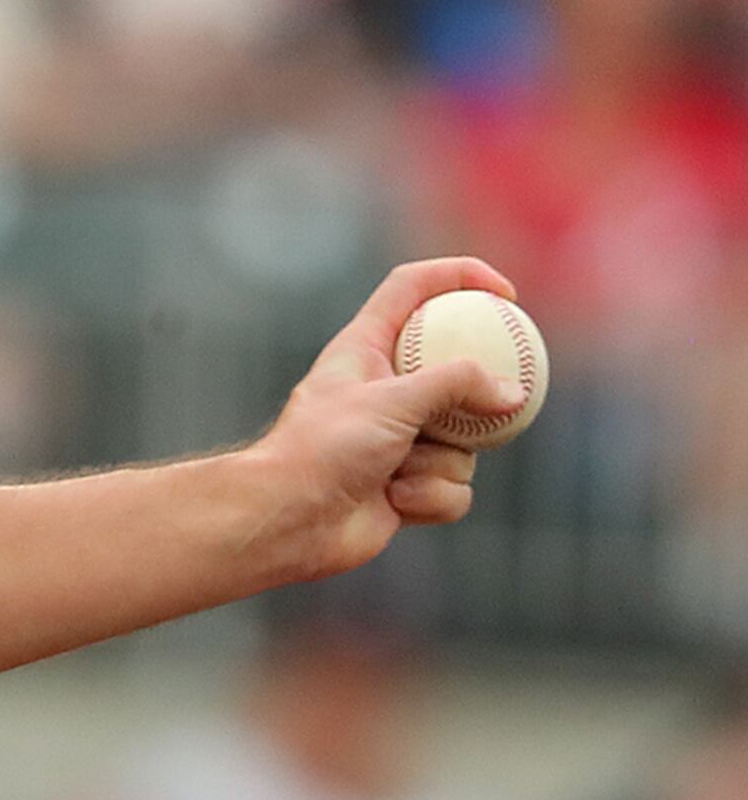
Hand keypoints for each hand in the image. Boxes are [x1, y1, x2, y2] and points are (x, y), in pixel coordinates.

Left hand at [251, 257, 526, 581]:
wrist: (288, 522)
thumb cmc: (323, 449)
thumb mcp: (393, 399)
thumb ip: (457, 382)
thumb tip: (511, 392)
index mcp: (365, 349)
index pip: (412, 289)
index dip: (459, 278)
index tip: (507, 295)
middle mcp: (384, 389)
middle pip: (457, 372)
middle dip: (477, 398)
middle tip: (501, 403)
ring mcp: (399, 439)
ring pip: (464, 442)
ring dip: (438, 463)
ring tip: (397, 469)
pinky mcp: (408, 484)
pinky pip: (454, 486)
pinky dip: (431, 497)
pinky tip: (394, 502)